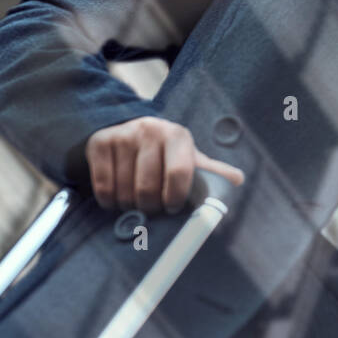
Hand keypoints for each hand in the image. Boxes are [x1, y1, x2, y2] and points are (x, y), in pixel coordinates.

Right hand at [84, 116, 244, 214]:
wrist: (129, 130)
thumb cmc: (166, 153)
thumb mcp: (190, 159)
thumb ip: (212, 172)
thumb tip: (238, 181)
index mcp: (178, 136)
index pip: (179, 173)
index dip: (175, 198)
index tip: (173, 207)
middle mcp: (151, 130)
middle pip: (148, 188)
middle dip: (150, 206)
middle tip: (152, 206)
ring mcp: (123, 136)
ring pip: (124, 191)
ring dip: (129, 205)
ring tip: (135, 199)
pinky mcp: (100, 143)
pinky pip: (103, 187)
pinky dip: (109, 201)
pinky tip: (117, 195)